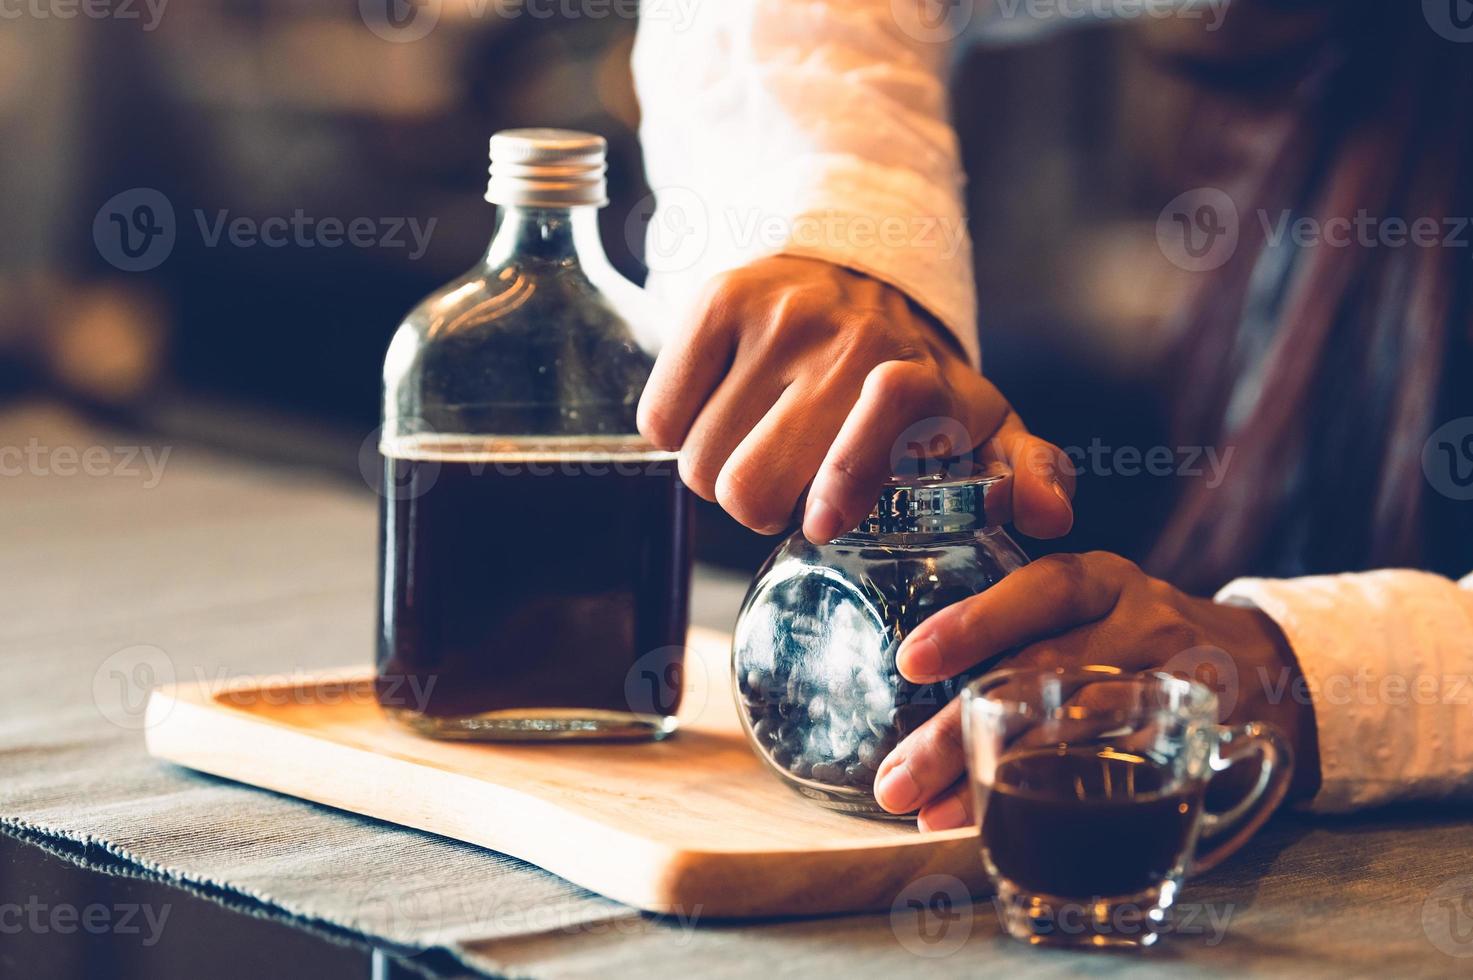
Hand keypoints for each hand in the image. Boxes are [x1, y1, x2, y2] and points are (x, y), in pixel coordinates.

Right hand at [637, 256, 1074, 541]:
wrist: (854, 265)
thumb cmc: (912, 375)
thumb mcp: (979, 420)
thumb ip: (1026, 471)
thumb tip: (1051, 518)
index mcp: (917, 376)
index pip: (878, 420)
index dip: (840, 486)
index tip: (823, 521)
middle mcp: (845, 338)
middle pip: (749, 489)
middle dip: (759, 506)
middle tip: (785, 483)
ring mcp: (775, 316)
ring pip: (698, 462)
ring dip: (717, 471)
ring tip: (755, 443)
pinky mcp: (715, 302)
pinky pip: (659, 418)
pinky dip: (677, 430)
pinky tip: (718, 411)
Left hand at [872, 551, 1320, 829]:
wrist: (1270, 668)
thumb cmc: (1144, 639)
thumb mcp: (1097, 608)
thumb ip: (1029, 631)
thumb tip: (914, 690)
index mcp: (1106, 582)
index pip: (1041, 591)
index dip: (976, 622)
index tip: (911, 661)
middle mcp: (1145, 621)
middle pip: (1044, 671)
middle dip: (958, 730)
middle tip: (896, 778)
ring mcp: (1178, 681)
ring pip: (1079, 729)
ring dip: (998, 776)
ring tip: (931, 811)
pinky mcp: (1202, 738)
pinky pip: (1128, 773)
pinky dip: (1063, 800)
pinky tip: (1008, 826)